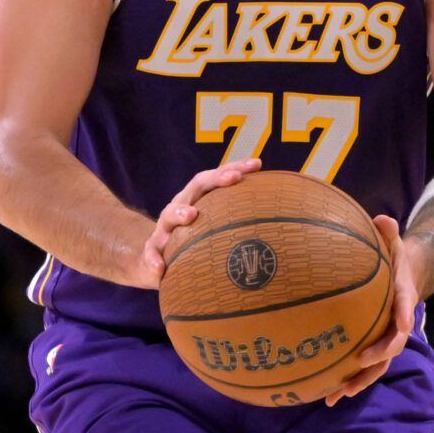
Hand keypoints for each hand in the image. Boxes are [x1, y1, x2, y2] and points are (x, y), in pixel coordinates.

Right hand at [132, 157, 260, 288]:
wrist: (153, 261)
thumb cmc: (195, 245)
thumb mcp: (213, 231)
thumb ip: (238, 225)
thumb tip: (283, 228)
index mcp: (198, 201)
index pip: (216, 179)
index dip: (235, 168)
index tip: (257, 164)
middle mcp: (180, 208)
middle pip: (196, 187)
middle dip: (215, 180)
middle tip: (233, 179)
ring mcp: (164, 229)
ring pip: (169, 215)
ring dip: (179, 212)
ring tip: (191, 215)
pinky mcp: (152, 250)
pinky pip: (150, 253)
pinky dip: (153, 259)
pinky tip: (160, 268)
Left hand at [325, 215, 421, 404]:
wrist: (402, 276)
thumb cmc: (391, 256)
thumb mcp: (393, 241)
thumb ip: (388, 233)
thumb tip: (383, 218)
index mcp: (403, 297)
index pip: (406, 308)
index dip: (405, 316)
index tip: (402, 324)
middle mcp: (396, 323)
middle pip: (392, 346)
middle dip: (379, 357)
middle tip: (362, 362)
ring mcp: (383, 338)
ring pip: (376, 366)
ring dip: (358, 380)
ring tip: (336, 395)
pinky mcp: (370, 345)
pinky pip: (359, 366)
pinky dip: (344, 380)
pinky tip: (323, 394)